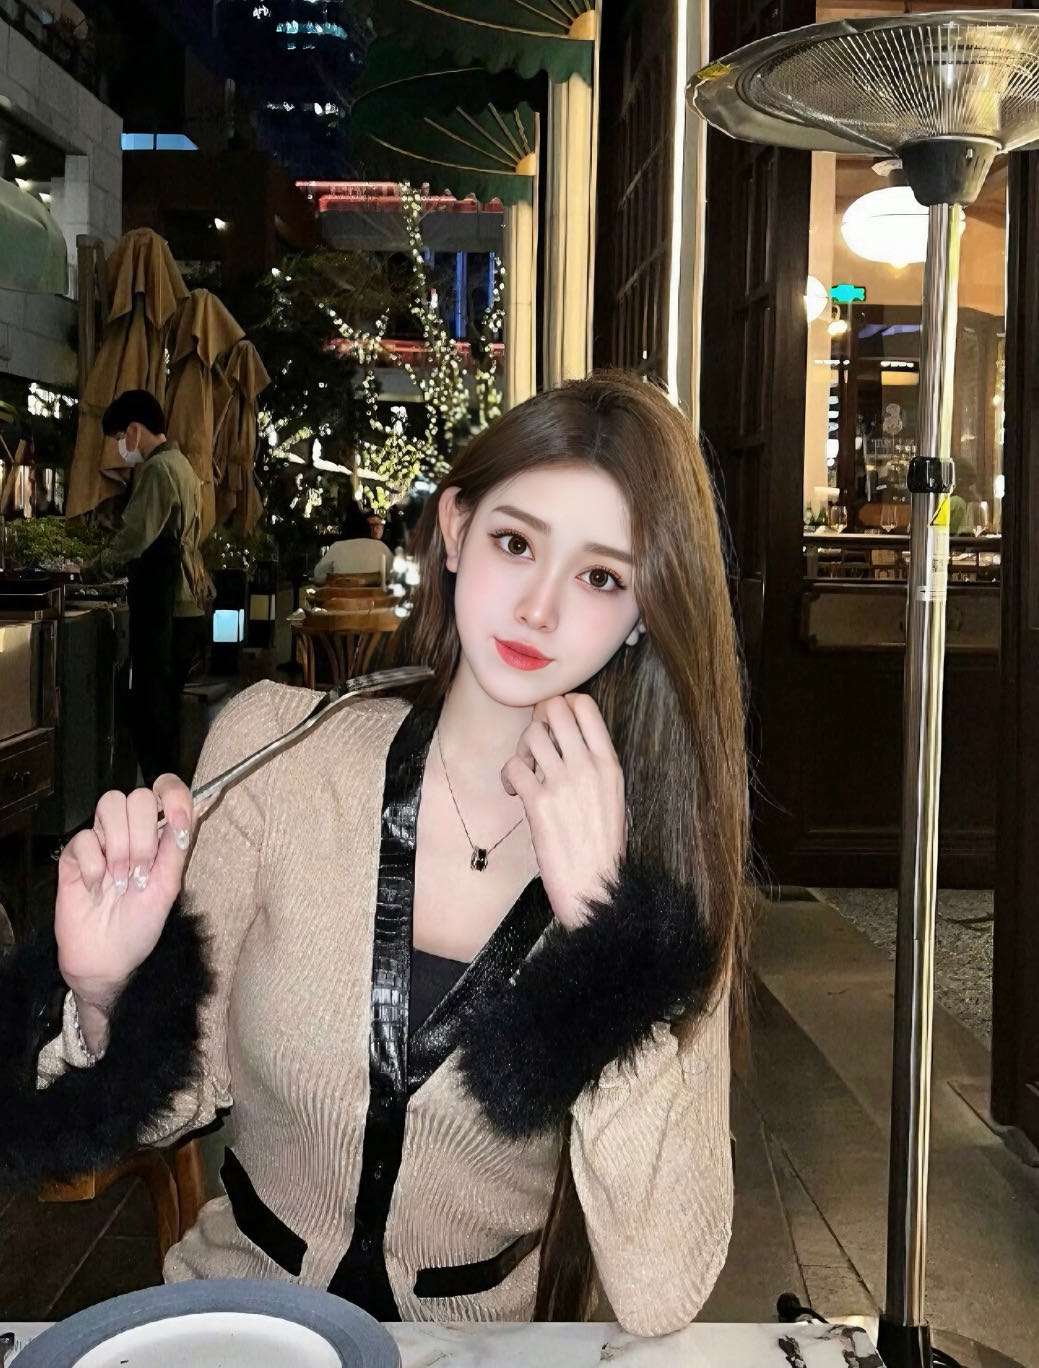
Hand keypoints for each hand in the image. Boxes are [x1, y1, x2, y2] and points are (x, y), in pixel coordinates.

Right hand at [55, 776, 195, 1024]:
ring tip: (120, 880)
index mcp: (158, 835)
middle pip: (138, 796)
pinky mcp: (74, 854)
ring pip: (110, 804)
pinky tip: (96, 887)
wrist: (107, 958)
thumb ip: (177, 848)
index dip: (172, 792)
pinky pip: (84, 838)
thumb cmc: (140, 924)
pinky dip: (95, 865)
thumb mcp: (168, 887)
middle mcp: (130, 831)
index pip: (165, 791)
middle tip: (140, 873)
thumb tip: (189, 811)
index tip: (177, 816)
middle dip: (143, 836)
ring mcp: (101, 840)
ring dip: (120, 845)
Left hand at [501, 694, 625, 929]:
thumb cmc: (602, 846)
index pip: (585, 706)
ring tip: (526, 770)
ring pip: (531, 734)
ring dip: (522, 748)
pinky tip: (515, 790)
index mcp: (609, 764)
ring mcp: (563, 783)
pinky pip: (513, 767)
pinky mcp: (538, 803)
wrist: (595, 886)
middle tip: (536, 742)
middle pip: (554, 709)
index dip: (563, 706)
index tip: (554, 724)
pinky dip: (508, 775)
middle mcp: (587, 766)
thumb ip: (595, 765)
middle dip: (539, 720)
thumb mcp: (614, 797)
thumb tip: (570, 740)